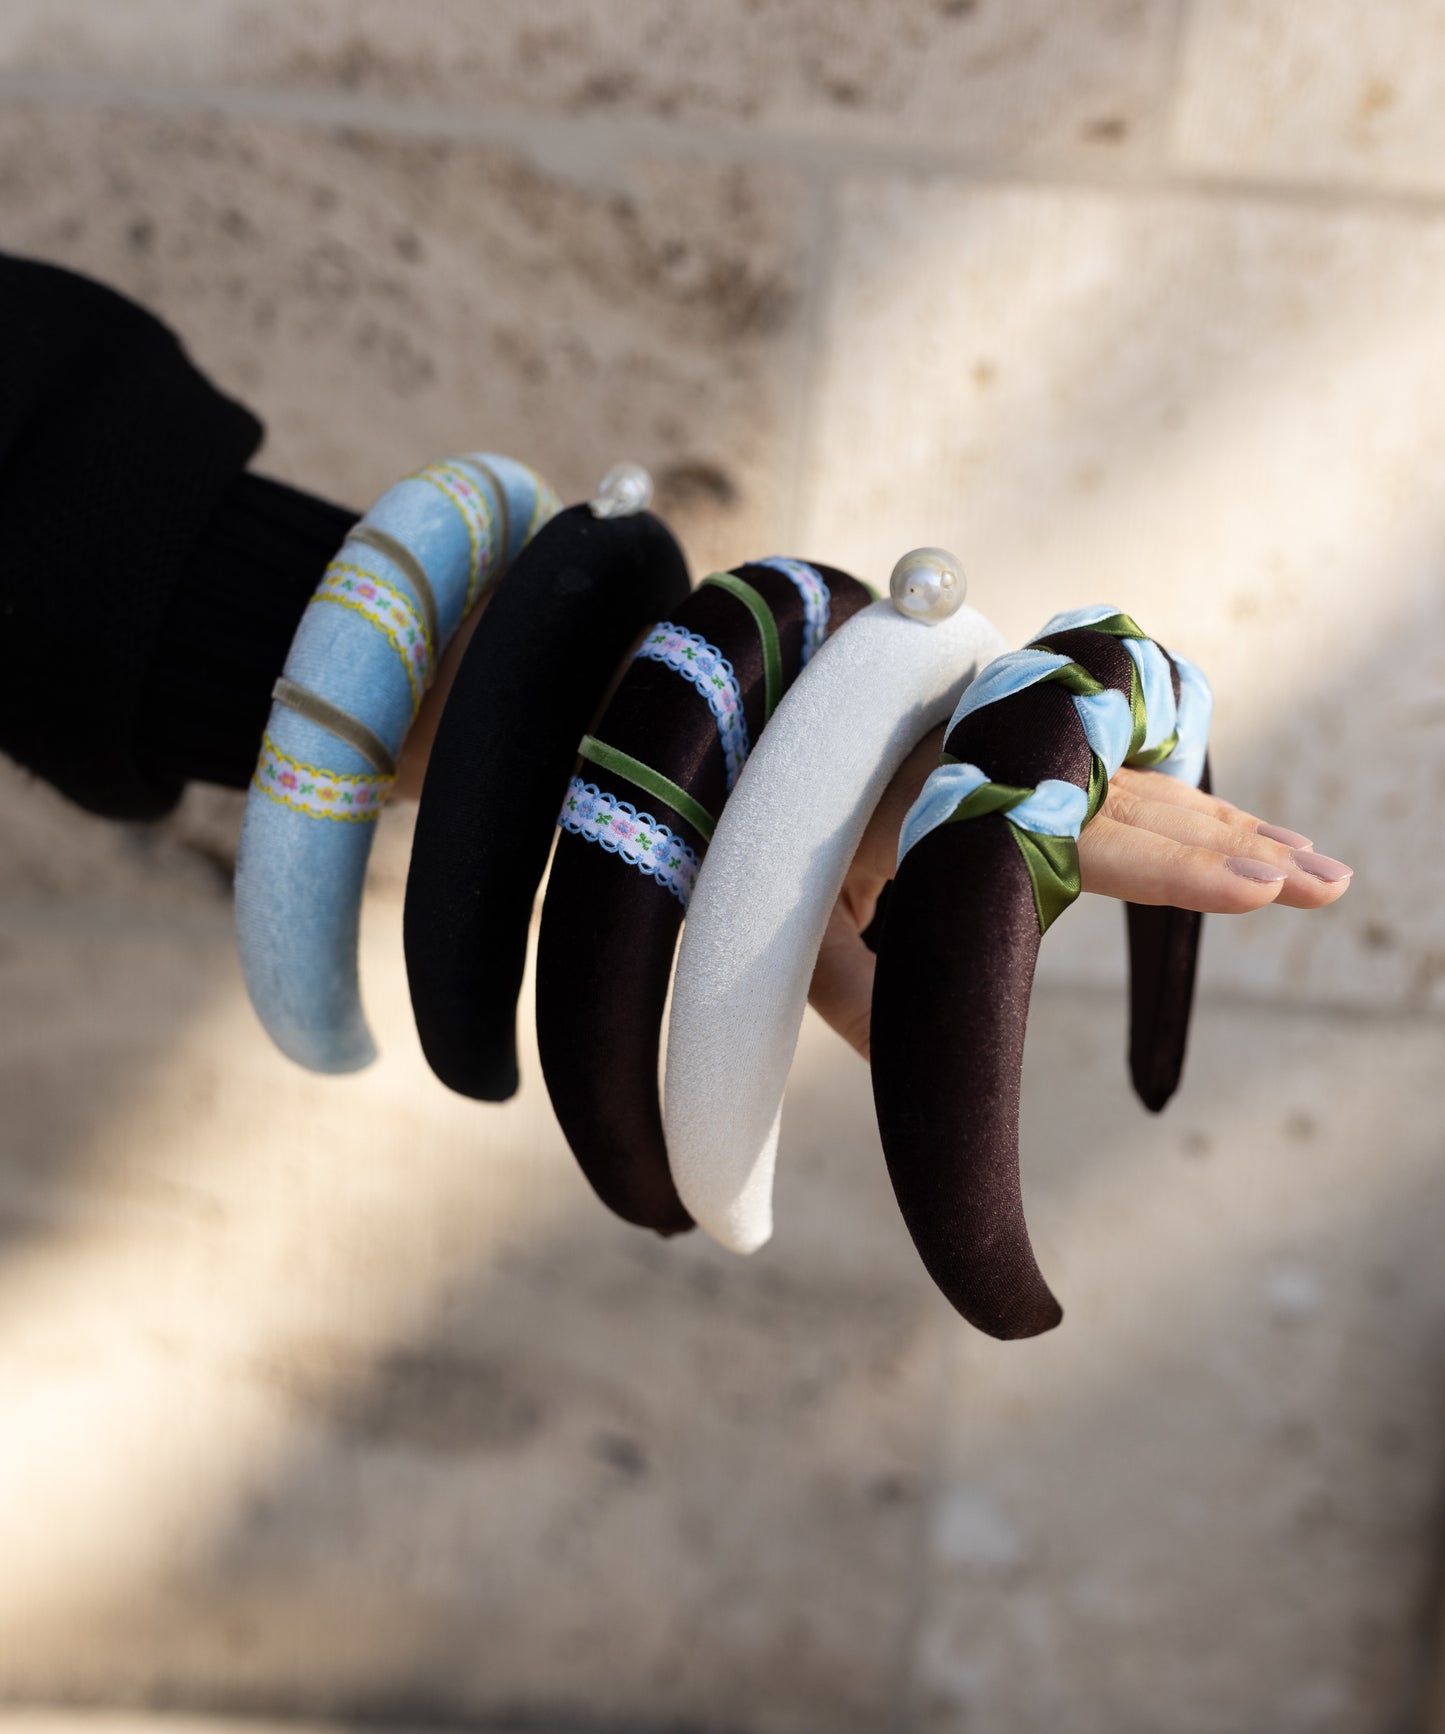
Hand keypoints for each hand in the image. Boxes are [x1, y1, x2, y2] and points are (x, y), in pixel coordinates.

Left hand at [808, 728, 1353, 1059]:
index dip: (1166, 865)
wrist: (741, 742)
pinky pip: (1114, 772)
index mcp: (936, 801)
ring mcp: (1007, 750)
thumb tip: (906, 1069)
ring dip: (1224, 827)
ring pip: (1135, 782)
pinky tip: (1241, 832)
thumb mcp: (787, 936)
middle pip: (1129, 800)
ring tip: (1313, 867)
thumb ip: (852, 998)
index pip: (1075, 834)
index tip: (1250, 890)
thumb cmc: (760, 847)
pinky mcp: (1017, 754)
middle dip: (1228, 846)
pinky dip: (1180, 804)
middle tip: (1322, 883)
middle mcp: (987, 761)